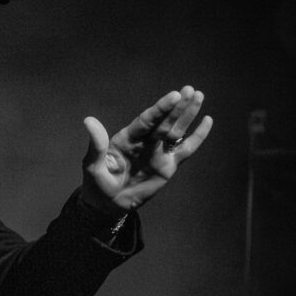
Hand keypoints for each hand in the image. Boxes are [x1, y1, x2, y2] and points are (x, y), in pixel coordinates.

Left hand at [80, 85, 212, 214]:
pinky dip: (197, 136)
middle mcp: (145, 141)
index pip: (146, 120)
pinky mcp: (168, 165)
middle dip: (177, 107)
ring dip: (188, 114)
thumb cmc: (97, 184)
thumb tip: (89, 120)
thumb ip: (96, 144)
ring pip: (177, 130)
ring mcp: (158, 152)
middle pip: (164, 121)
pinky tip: (207, 121)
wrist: (108, 205)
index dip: (160, 108)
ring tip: (199, 96)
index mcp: (128, 138)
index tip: (174, 96)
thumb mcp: (93, 165)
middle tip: (190, 90)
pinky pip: (186, 149)